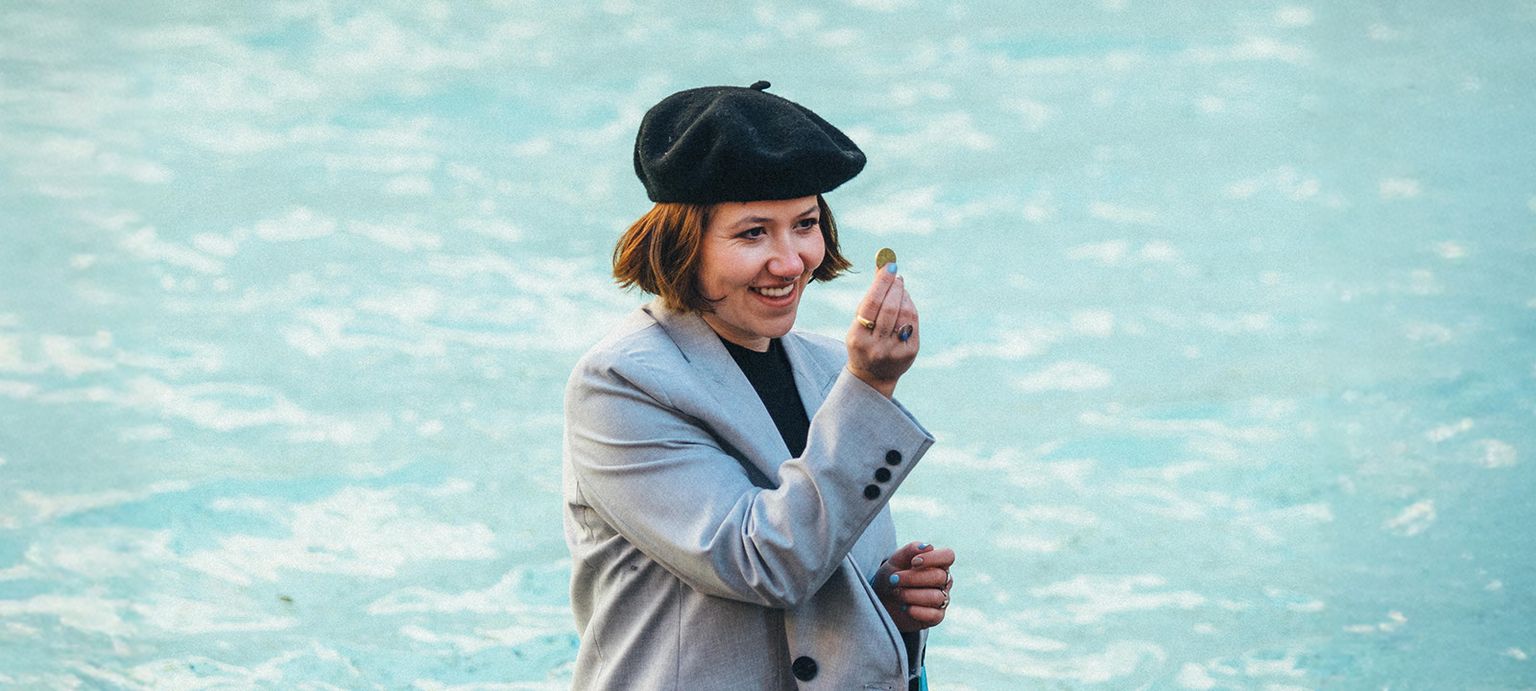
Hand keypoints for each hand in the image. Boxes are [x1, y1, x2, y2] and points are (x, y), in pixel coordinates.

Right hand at [846, 264, 918, 397]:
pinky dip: (910, 307)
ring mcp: (895, 351)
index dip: (881, 284)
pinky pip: (913, 322)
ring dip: (904, 296)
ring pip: (905, 314)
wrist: (872, 375)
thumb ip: (870, 297)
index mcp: (858, 338)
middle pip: (890, 309)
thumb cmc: (864, 340)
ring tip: (899, 288)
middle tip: (895, 275)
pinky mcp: (911, 352)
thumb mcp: (858, 323)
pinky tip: (905, 302)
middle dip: (895, 287)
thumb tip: (881, 265)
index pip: (871, 305)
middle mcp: (876, 346)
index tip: (889, 266)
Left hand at [874, 541, 953, 632]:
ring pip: (936, 597)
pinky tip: (905, 607)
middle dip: (913, 578)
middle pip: (939, 576)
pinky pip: (934, 615)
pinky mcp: (935, 617)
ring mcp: (941, 599)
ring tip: (896, 593)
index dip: (933, 558)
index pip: (948, 556)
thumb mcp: (895, 561)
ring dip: (911, 594)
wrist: (881, 601)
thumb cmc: (891, 577)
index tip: (913, 562)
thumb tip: (927, 546)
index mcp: (937, 563)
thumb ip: (910, 550)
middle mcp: (943, 581)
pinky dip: (918, 611)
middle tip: (893, 579)